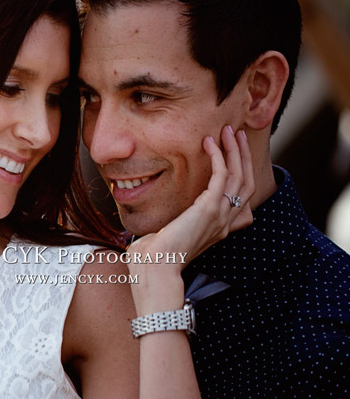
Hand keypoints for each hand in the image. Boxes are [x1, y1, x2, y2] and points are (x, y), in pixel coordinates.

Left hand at [128, 126, 253, 314]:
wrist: (153, 268)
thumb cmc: (153, 257)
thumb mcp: (168, 236)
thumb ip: (172, 225)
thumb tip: (158, 224)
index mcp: (217, 228)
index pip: (242, 197)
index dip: (242, 172)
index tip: (233, 152)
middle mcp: (225, 222)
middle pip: (246, 182)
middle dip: (242, 156)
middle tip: (236, 134)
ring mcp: (220, 216)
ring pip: (239, 176)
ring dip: (234, 150)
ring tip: (228, 131)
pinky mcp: (209, 209)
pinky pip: (222, 176)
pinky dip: (218, 156)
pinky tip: (209, 143)